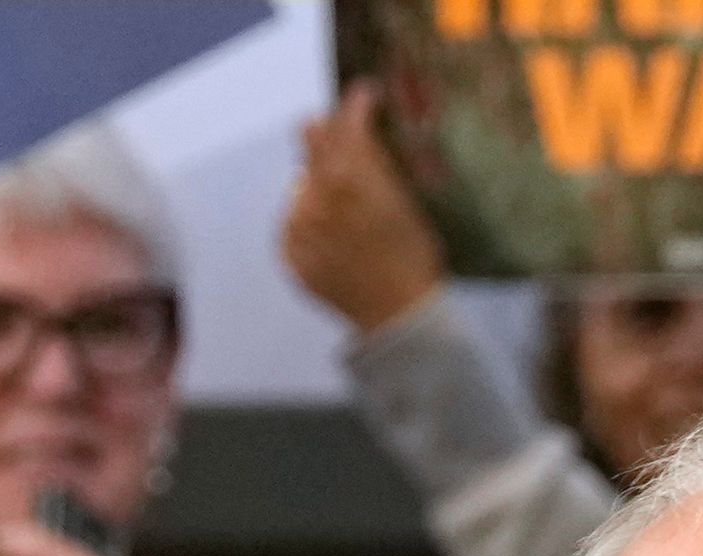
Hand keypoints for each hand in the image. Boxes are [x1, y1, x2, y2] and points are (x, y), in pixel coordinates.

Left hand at [281, 82, 444, 335]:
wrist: (396, 313)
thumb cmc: (413, 255)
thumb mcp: (404, 198)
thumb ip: (375, 164)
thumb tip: (359, 134)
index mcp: (353, 174)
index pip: (347, 119)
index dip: (356, 103)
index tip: (364, 95)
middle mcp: (317, 194)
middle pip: (310, 137)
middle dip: (329, 131)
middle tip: (346, 135)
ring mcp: (298, 225)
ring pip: (301, 182)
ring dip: (319, 183)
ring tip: (348, 208)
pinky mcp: (288, 251)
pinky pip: (293, 221)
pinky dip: (310, 221)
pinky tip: (336, 237)